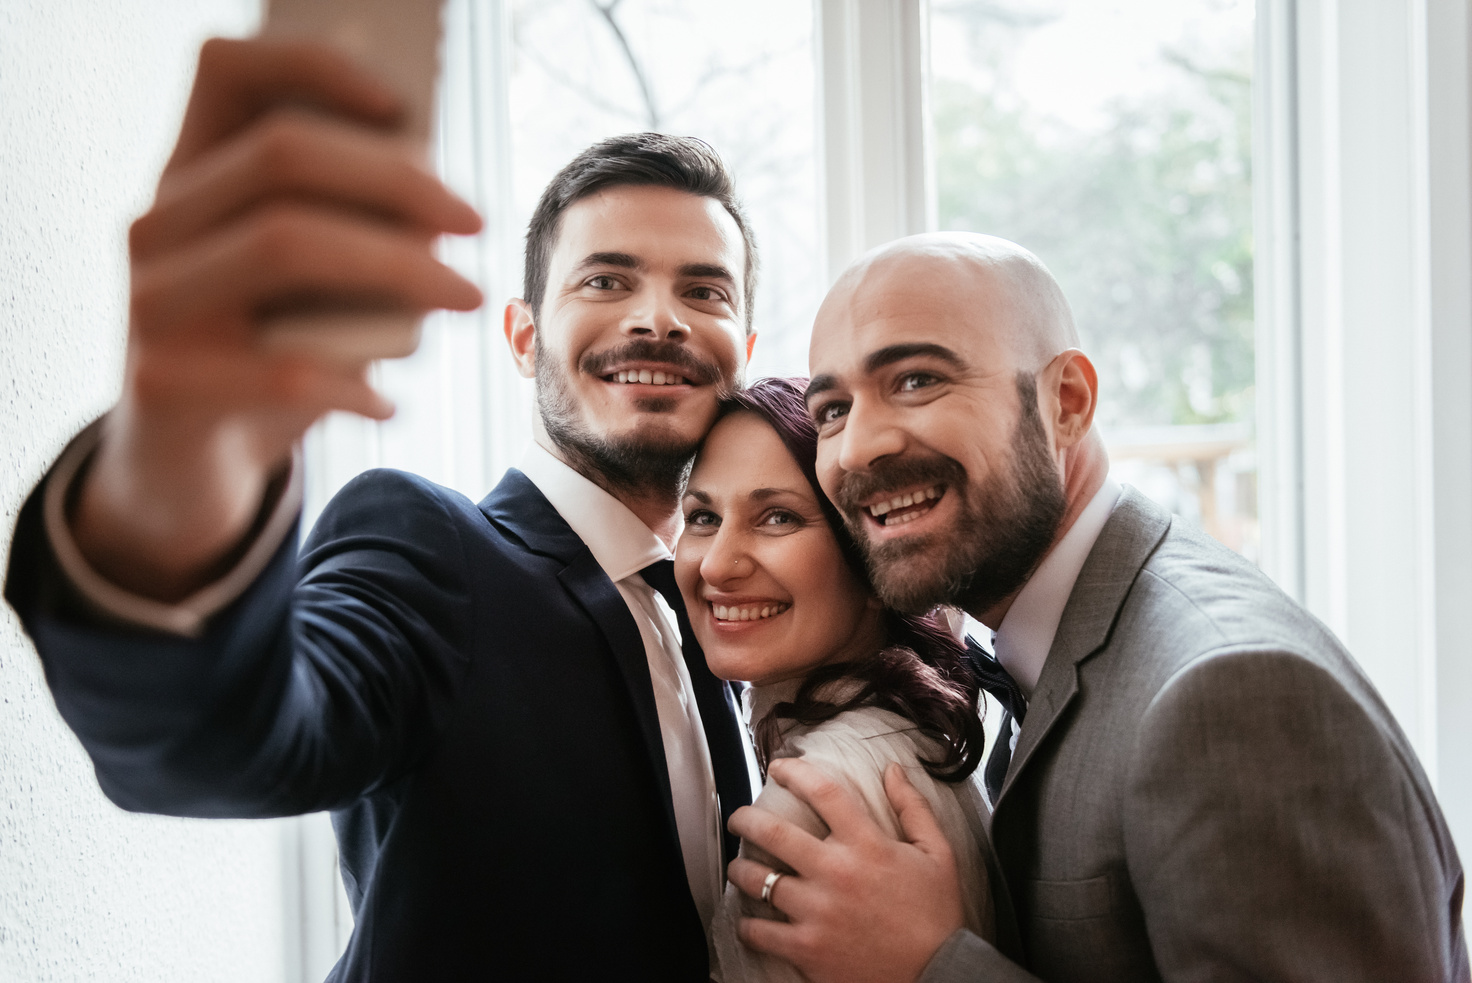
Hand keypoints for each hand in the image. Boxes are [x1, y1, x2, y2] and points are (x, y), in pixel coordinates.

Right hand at [74, 38, 482, 598]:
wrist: (184, 468)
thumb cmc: (265, 356)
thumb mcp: (303, 286)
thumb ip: (348, 229)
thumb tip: (440, 198)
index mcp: (186, 179)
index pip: (226, 73)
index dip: (313, 67)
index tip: (403, 104)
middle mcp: (154, 227)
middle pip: (281, 157)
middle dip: (398, 181)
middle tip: (477, 225)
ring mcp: (149, 303)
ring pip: (285, 243)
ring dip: (400, 267)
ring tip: (468, 299)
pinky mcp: (161, 383)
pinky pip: (281, 368)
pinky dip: (356, 383)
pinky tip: (391, 403)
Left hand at [726, 759, 964, 982]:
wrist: (938, 976)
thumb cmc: (937, 915)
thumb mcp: (938, 854)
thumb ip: (913, 808)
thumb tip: (893, 770)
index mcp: (867, 845)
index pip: (823, 792)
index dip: (795, 772)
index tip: (779, 767)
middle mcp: (836, 873)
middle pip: (773, 832)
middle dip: (745, 819)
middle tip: (738, 817)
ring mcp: (818, 912)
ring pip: (758, 881)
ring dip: (740, 870)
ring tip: (738, 868)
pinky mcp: (808, 949)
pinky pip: (760, 932)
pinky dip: (747, 925)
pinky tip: (749, 920)